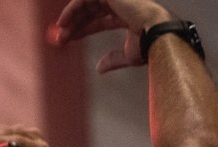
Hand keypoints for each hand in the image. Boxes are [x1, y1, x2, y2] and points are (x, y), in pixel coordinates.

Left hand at [50, 0, 175, 72]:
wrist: (156, 35)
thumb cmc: (148, 46)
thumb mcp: (128, 55)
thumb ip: (113, 59)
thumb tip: (99, 69)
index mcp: (129, 16)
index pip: (101, 19)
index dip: (84, 28)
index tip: (69, 38)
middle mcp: (123, 4)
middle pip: (92, 10)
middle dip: (74, 23)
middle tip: (61, 38)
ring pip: (87, 3)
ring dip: (71, 17)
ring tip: (60, 33)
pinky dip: (72, 8)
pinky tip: (63, 23)